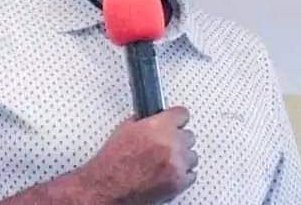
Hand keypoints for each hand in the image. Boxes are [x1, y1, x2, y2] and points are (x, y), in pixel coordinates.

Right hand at [79, 106, 197, 204]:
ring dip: (181, 156)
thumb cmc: (113, 162)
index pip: (182, 114)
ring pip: (192, 155)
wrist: (108, 187)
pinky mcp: (179, 182)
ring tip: (165, 159)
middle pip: (189, 135)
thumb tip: (153, 117)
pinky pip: (191, 174)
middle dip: (178, 138)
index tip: (175, 120)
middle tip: (165, 142)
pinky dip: (182, 173)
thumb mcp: (125, 129)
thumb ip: (145, 121)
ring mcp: (176, 164)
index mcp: (157, 127)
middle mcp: (170, 144)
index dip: (177, 117)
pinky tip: (168, 171)